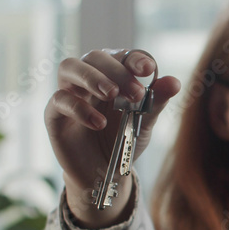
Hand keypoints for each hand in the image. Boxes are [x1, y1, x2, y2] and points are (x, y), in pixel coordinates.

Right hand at [44, 48, 180, 225]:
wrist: (104, 174)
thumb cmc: (123, 140)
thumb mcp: (144, 123)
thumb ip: (155, 102)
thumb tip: (174, 83)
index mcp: (114, 74)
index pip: (122, 55)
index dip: (135, 58)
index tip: (148, 70)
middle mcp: (89, 78)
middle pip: (96, 57)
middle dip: (117, 72)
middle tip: (135, 94)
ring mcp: (70, 93)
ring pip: (69, 67)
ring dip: (91, 77)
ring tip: (111, 94)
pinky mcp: (54, 114)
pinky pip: (59, 100)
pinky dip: (79, 108)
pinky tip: (98, 123)